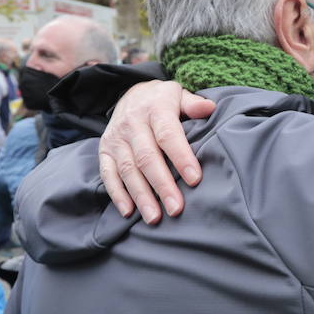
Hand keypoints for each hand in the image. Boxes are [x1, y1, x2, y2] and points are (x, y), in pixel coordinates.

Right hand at [98, 81, 215, 223]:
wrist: (132, 95)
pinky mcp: (104, 150)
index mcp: (154, 108)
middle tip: (176, 209)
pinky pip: (108, 174)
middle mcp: (132, 124)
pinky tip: (128, 212)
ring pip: (127, 170)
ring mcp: (116, 138)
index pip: (168, 135)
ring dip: (141, 196)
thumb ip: (193, 104)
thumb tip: (209, 108)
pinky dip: (117, 194)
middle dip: (162, 185)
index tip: (195, 179)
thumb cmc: (163, 101)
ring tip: (155, 218)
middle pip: (147, 158)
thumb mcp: (179, 95)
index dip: (181, 157)